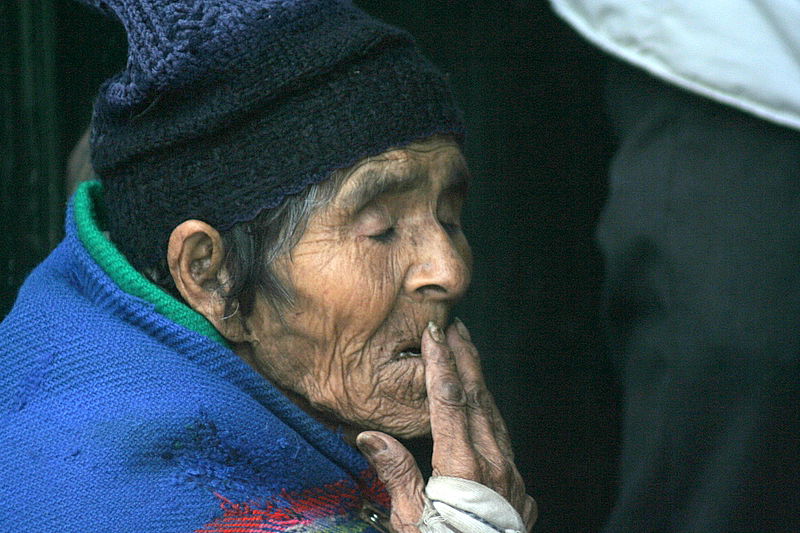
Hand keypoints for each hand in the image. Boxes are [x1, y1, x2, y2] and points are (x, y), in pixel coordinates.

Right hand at [357, 320, 536, 531]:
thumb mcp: (410, 522)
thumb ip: (396, 474)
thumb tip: (370, 436)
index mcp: (464, 469)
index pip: (450, 401)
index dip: (442, 363)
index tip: (435, 333)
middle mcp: (494, 465)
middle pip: (478, 399)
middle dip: (465, 359)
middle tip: (455, 326)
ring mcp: (512, 477)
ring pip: (495, 415)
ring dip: (479, 381)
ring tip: (467, 353)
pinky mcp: (519, 489)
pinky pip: (503, 439)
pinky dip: (490, 412)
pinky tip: (482, 405)